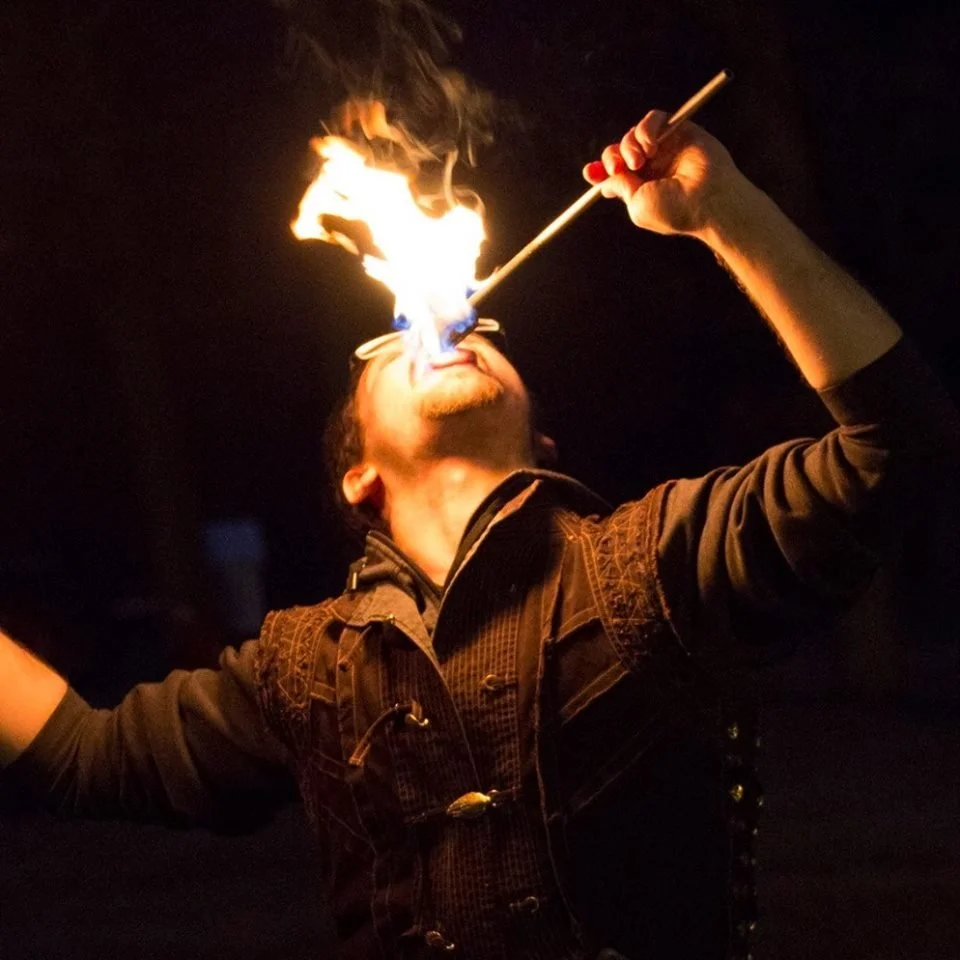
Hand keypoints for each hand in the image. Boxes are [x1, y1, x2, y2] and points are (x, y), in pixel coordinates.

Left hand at [583, 111, 742, 237]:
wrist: (707, 200)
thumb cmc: (674, 209)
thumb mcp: (637, 205)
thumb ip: (620, 188)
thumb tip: (603, 183)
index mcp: (640, 187)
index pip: (614, 174)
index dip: (599, 170)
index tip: (590, 171)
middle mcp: (651, 167)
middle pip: (619, 151)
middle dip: (612, 157)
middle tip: (619, 166)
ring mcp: (664, 148)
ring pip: (632, 134)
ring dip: (629, 145)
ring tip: (641, 159)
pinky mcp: (678, 131)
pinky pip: (653, 119)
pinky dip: (646, 128)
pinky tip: (651, 144)